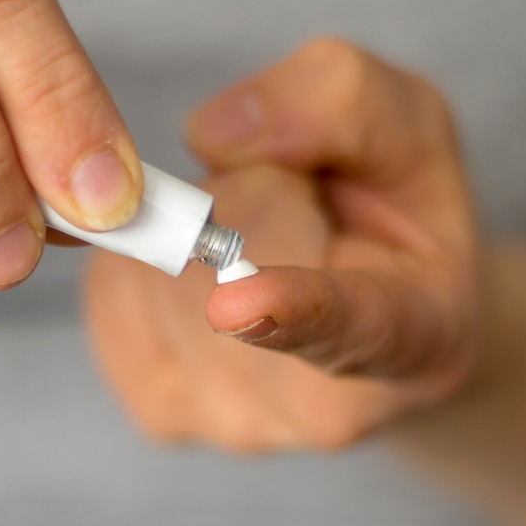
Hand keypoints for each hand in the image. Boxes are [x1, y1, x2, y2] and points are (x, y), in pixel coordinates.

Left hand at [85, 40, 483, 452]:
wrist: (381, 311)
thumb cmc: (396, 211)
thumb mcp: (410, 122)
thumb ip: (338, 101)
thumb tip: (214, 140)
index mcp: (415, 332)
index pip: (352, 323)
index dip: (292, 309)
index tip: (237, 300)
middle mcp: (326, 406)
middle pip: (224, 266)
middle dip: (245, 197)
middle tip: (299, 207)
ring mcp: (239, 424)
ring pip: (157, 282)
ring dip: (188, 232)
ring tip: (258, 247)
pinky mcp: (164, 414)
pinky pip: (110, 303)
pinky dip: (138, 263)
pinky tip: (198, 274)